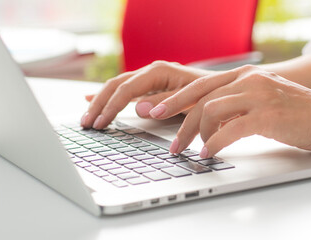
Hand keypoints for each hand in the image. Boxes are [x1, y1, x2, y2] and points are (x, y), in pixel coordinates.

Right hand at [81, 61, 211, 128]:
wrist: (224, 88)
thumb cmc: (211, 94)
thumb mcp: (191, 100)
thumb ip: (165, 103)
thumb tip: (137, 108)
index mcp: (159, 71)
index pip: (126, 89)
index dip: (111, 107)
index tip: (101, 123)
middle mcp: (151, 71)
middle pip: (115, 85)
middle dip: (99, 104)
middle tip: (86, 123)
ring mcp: (150, 78)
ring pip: (117, 87)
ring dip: (100, 102)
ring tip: (87, 118)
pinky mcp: (150, 86)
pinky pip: (124, 90)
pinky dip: (107, 96)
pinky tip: (90, 100)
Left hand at [148, 65, 310, 157]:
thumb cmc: (299, 113)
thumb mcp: (263, 101)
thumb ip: (238, 105)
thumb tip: (210, 122)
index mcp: (245, 76)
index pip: (200, 85)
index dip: (176, 100)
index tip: (159, 114)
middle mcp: (248, 80)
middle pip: (200, 97)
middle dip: (178, 120)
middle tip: (172, 143)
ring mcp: (258, 95)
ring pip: (210, 111)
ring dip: (197, 134)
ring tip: (195, 151)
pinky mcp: (267, 115)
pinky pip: (230, 129)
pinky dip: (215, 143)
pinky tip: (210, 153)